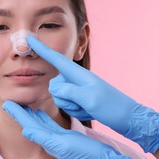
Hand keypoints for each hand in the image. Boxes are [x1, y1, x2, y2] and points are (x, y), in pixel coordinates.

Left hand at [3, 100, 155, 158]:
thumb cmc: (85, 154)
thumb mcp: (63, 145)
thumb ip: (44, 138)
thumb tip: (26, 130)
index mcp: (48, 141)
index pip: (28, 125)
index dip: (18, 114)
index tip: (7, 104)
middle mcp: (50, 140)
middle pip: (31, 123)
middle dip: (21, 113)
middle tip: (10, 102)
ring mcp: (57, 138)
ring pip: (39, 123)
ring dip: (30, 114)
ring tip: (22, 105)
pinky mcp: (65, 136)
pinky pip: (50, 124)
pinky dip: (43, 118)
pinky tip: (40, 113)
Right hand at [27, 36, 158, 152]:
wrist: (128, 119)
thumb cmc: (111, 107)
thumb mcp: (89, 98)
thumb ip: (68, 91)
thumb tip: (54, 88)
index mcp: (79, 74)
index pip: (56, 59)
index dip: (42, 49)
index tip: (29, 39)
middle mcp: (77, 80)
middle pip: (55, 85)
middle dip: (63, 97)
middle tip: (82, 103)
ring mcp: (79, 90)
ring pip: (60, 97)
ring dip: (71, 107)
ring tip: (87, 108)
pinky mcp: (81, 100)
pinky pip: (68, 106)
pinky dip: (77, 111)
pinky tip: (89, 112)